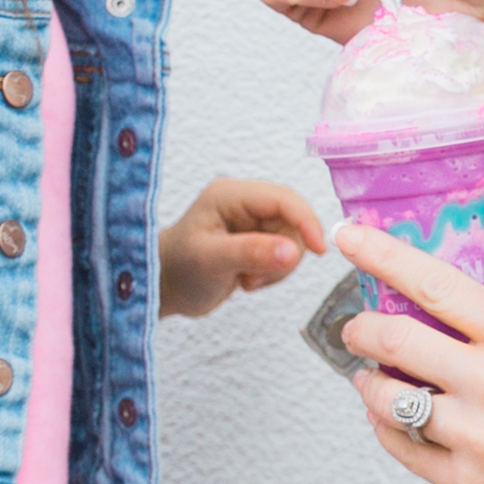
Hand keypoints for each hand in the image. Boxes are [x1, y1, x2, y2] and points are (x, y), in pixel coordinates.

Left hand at [155, 176, 328, 316]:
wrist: (164, 289)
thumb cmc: (177, 269)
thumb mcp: (211, 261)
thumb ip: (251, 253)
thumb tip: (294, 251)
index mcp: (230, 195)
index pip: (282, 198)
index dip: (305, 220)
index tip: (320, 250)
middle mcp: (244, 202)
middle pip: (292, 221)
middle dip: (284, 254)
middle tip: (255, 277)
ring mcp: (252, 221)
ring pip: (293, 240)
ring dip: (278, 267)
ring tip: (247, 280)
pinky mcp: (257, 240)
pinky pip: (286, 253)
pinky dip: (274, 272)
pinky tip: (247, 280)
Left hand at [331, 219, 483, 483]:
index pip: (436, 284)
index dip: (382, 255)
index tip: (351, 238)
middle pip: (394, 338)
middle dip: (362, 327)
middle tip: (358, 326)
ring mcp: (475, 438)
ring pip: (386, 397)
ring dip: (368, 381)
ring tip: (372, 377)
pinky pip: (400, 447)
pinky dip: (385, 427)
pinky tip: (392, 419)